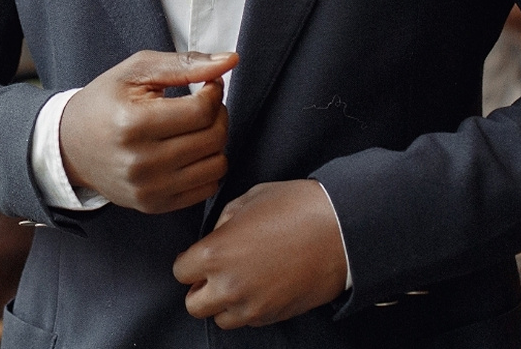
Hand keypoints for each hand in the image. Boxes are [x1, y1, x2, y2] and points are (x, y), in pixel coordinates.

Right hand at [59, 49, 237, 213]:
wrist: (71, 146)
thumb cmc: (106, 101)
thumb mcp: (137, 70)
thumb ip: (185, 63)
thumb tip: (230, 60)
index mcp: (134, 124)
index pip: (202, 110)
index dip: (214, 90)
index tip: (208, 83)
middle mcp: (141, 163)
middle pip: (213, 137)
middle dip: (219, 112)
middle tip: (204, 102)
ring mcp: (148, 189)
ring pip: (217, 164)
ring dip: (216, 140)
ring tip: (198, 126)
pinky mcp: (154, 206)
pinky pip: (207, 188)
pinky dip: (209, 166)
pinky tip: (192, 149)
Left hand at [172, 179, 347, 327]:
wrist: (340, 230)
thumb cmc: (295, 207)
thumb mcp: (249, 199)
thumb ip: (224, 221)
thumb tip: (217, 236)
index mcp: (215, 253)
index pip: (181, 271)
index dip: (190, 259)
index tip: (202, 252)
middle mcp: (227, 286)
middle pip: (193, 304)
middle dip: (201, 286)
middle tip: (218, 269)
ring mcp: (251, 307)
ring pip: (220, 318)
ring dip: (224, 301)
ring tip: (242, 277)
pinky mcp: (273, 317)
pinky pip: (247, 320)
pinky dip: (248, 307)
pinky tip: (262, 284)